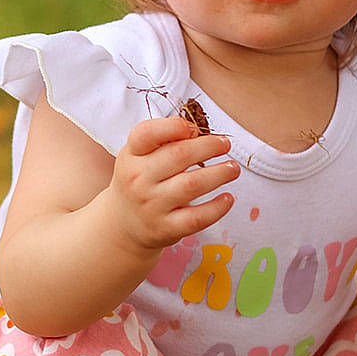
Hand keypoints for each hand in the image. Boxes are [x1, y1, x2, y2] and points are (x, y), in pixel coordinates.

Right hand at [106, 115, 239, 255]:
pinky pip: (197, 217)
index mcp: (132, 155)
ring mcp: (152, 205)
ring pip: (192, 185)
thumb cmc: (139, 181)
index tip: (194, 128)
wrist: (123, 224)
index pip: (146, 134)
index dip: (173, 127)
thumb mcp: (138, 156)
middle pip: (179, 156)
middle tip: (225, 144)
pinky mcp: (166, 228)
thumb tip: (196, 129)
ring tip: (232, 168)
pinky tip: (228, 198)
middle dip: (209, 146)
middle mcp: (138, 179)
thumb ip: (162, 139)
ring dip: (219, 174)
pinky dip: (217, 207)